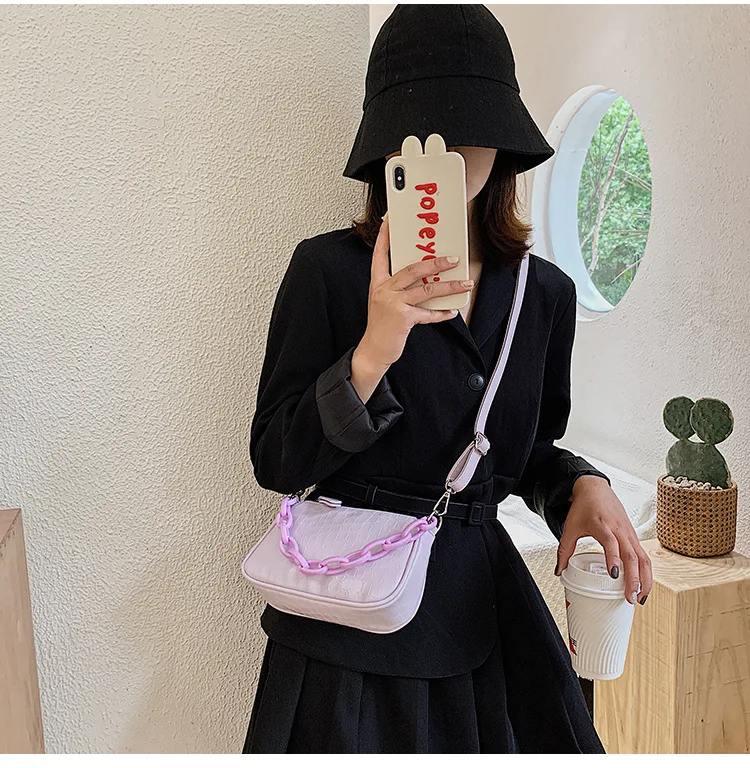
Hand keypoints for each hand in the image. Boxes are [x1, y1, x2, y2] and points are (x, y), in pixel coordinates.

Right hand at [358, 213, 472, 368]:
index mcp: (378, 283)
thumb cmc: (382, 326)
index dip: (385, 236)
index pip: (380, 254)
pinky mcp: (402, 317)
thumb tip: (426, 279)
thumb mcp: (385, 302)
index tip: (391, 220)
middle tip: (453, 258)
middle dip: (436, 262)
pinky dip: (442, 313)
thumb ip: (400, 288)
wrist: (374, 350)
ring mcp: (392, 303)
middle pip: (413, 269)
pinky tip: (452, 311)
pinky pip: (428, 313)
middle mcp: (384, 290)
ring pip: (426, 290)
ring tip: (465, 283)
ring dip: (449, 286)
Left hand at [554, 475, 652, 605]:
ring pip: (643, 558)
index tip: (614, 574)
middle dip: (634, 579)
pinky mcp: (634, 537)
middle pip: (632, 556)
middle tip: (631, 598)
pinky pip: (644, 556)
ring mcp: (629, 534)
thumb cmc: (584, 507)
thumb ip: (564, 550)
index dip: (614, 559)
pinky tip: (643, 586)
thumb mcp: (570, 527)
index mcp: (602, 526)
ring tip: (640, 598)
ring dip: (645, 579)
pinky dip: (646, 572)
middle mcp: (619, 530)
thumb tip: (559, 571)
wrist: (595, 489)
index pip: (611, 543)